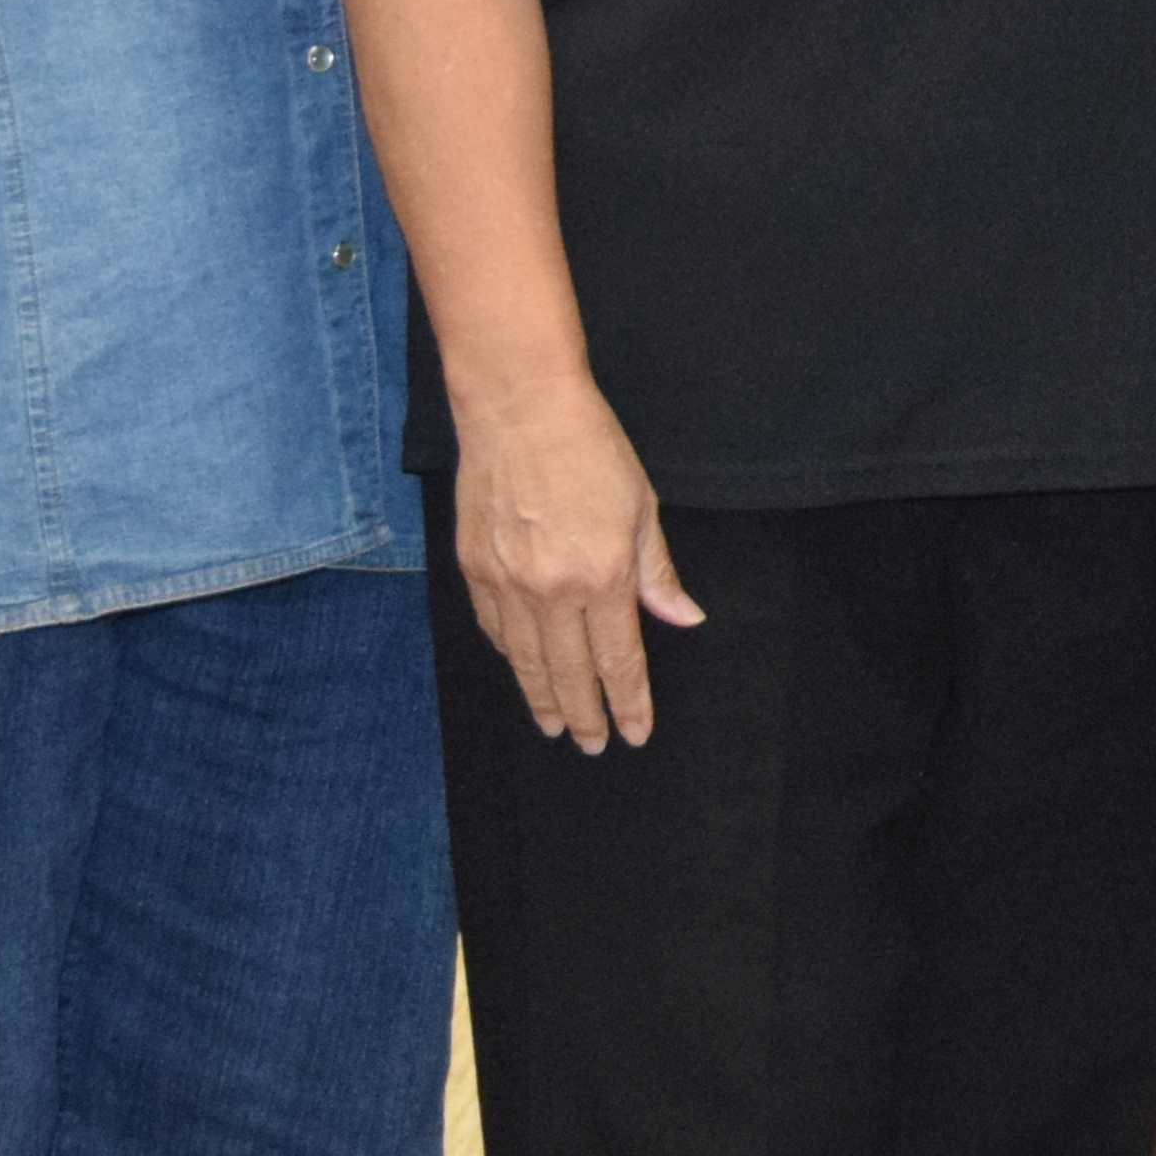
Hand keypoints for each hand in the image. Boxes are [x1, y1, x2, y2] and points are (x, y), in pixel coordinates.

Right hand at [452, 370, 700, 752]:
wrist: (519, 410)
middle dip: (585, 714)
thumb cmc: (591, 450)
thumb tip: (682, 618)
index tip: (634, 732)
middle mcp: (551, 590)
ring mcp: (506, 582)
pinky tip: (523, 669)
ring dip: (542, 698)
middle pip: (569, 672)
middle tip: (592, 745)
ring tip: (556, 725)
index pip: (618, 659)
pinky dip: (511, 656)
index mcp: (603, 576)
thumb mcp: (641, 507)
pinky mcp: (474, 568)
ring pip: (526, 660)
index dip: (628, 701)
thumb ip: (656, 572)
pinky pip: (495, 628)